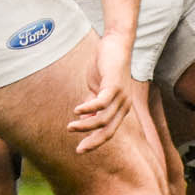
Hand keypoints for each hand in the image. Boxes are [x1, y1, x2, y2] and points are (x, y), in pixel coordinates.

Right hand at [69, 32, 136, 152]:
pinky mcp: (114, 86)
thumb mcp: (97, 88)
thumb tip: (84, 120)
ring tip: (70, 127)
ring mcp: (120, 96)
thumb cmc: (106, 65)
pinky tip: (76, 111)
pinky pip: (101, 103)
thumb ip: (93, 104)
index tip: (80, 149)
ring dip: (85, 126)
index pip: (109, 131)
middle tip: (78, 150)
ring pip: (103, 119)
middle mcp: (124, 105)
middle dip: (93, 142)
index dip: (95, 141)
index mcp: (120, 108)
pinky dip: (88, 109)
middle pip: (108, 130)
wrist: (115, 43)